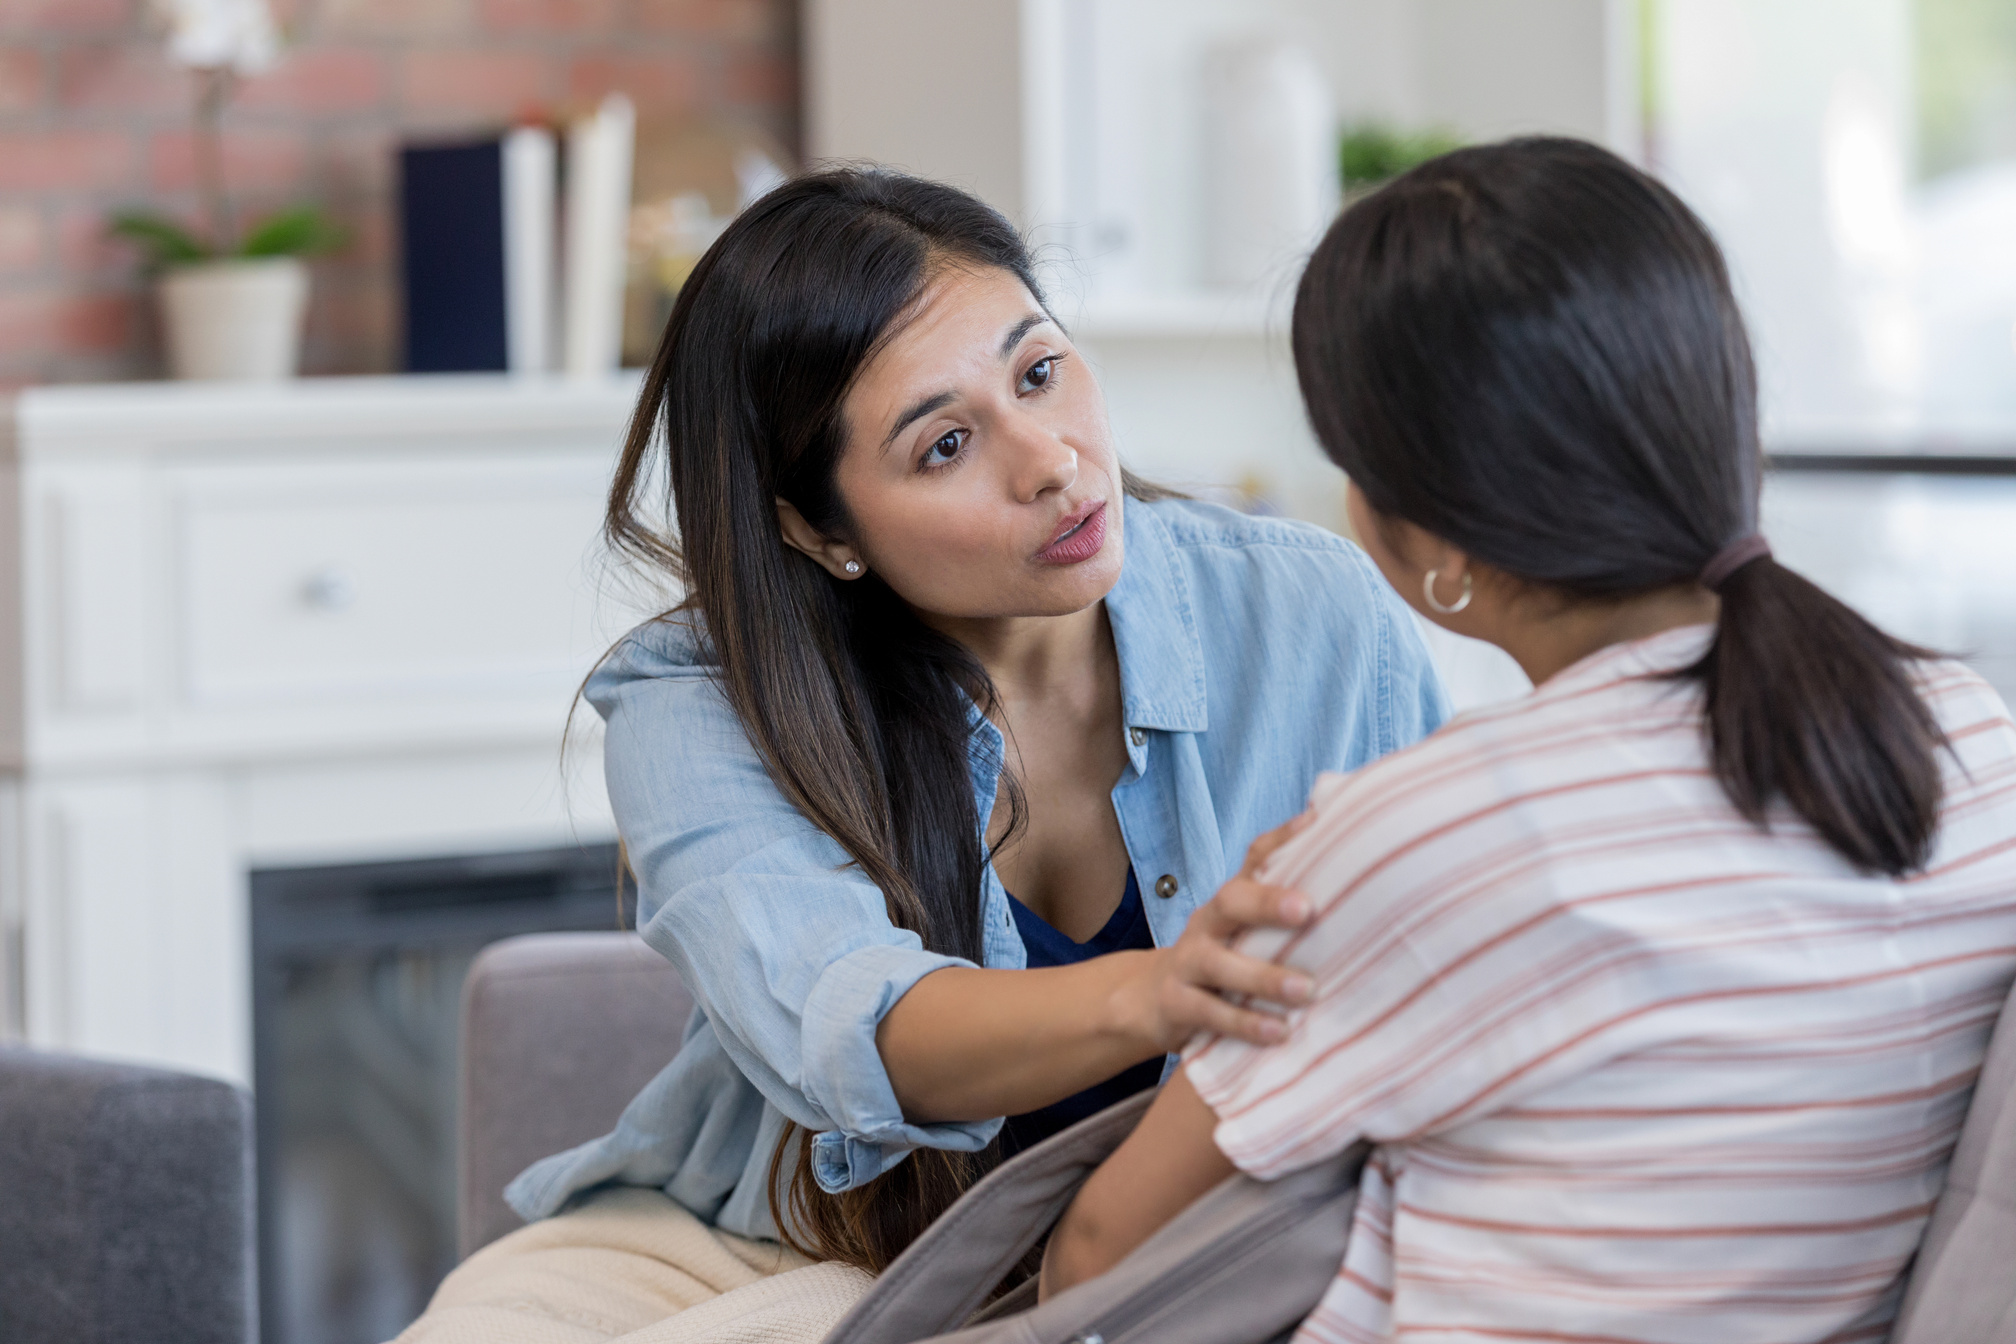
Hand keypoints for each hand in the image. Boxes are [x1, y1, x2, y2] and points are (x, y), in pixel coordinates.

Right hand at [1122, 811, 1318, 1051]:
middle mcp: (1207, 924)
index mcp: (1230, 901)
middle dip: (1267, 903)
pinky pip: (1210, 1013)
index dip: (1283, 840)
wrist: (1149, 999)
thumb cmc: (1217, 956)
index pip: (1255, 858)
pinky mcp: (1177, 1005)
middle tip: (1307, 910)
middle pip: (1230, 901)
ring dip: (1263, 977)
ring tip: (1306, 991)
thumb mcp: (1242, 925)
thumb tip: (1324, 827)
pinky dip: (1245, 1023)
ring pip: (1218, 964)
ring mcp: (1187, 963)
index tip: (1317, 825)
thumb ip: (1279, 894)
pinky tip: (1278, 1033)